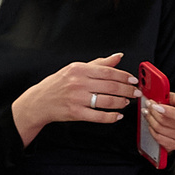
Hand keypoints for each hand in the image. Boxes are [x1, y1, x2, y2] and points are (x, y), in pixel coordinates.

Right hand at [10, 52, 128, 144]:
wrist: (39, 101)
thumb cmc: (57, 84)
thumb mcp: (75, 68)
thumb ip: (98, 63)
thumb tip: (117, 57)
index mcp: (80, 69)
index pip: (108, 72)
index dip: (124, 76)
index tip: (133, 80)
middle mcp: (79, 83)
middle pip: (111, 86)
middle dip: (127, 90)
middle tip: (136, 93)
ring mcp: (77, 99)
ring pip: (107, 101)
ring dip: (121, 103)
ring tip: (127, 102)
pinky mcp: (76, 113)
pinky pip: (98, 116)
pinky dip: (111, 117)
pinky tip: (117, 116)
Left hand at [142, 94, 174, 154]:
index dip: (167, 111)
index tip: (155, 106)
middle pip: (166, 122)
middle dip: (153, 112)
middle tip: (148, 105)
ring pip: (160, 130)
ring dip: (150, 120)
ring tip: (147, 113)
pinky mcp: (174, 145)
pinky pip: (158, 138)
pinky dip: (152, 130)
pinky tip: (151, 123)